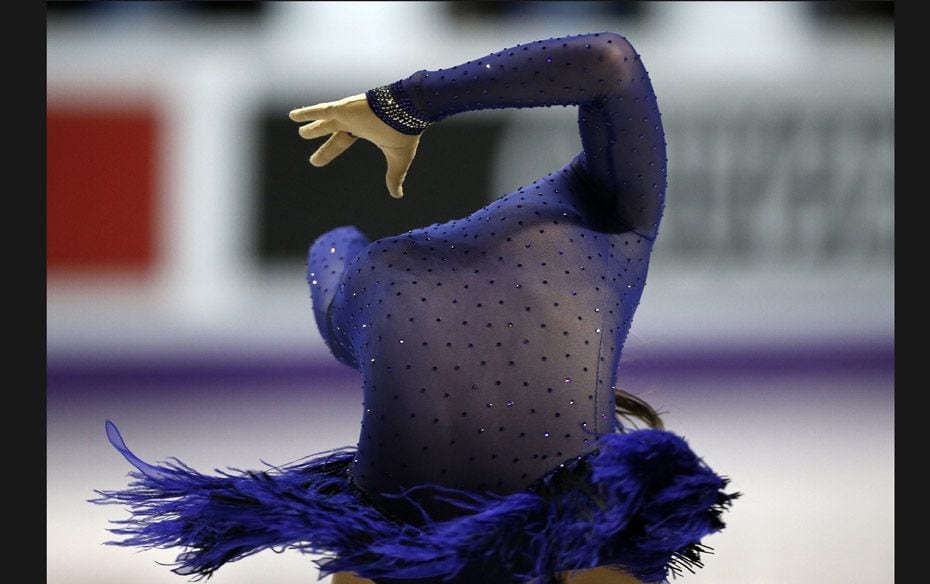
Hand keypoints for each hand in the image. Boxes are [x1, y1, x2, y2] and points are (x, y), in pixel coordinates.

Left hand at [289, 94, 420, 198]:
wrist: (408, 110)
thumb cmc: (404, 131)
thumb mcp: (398, 158)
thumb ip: (394, 176)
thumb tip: (397, 196)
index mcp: (363, 130)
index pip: (341, 141)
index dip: (328, 151)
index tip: (315, 161)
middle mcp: (353, 120)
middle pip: (330, 130)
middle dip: (316, 133)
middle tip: (303, 135)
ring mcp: (347, 113)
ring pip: (324, 118)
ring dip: (310, 121)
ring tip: (294, 120)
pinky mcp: (344, 107)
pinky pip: (322, 111)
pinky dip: (308, 113)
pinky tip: (293, 116)